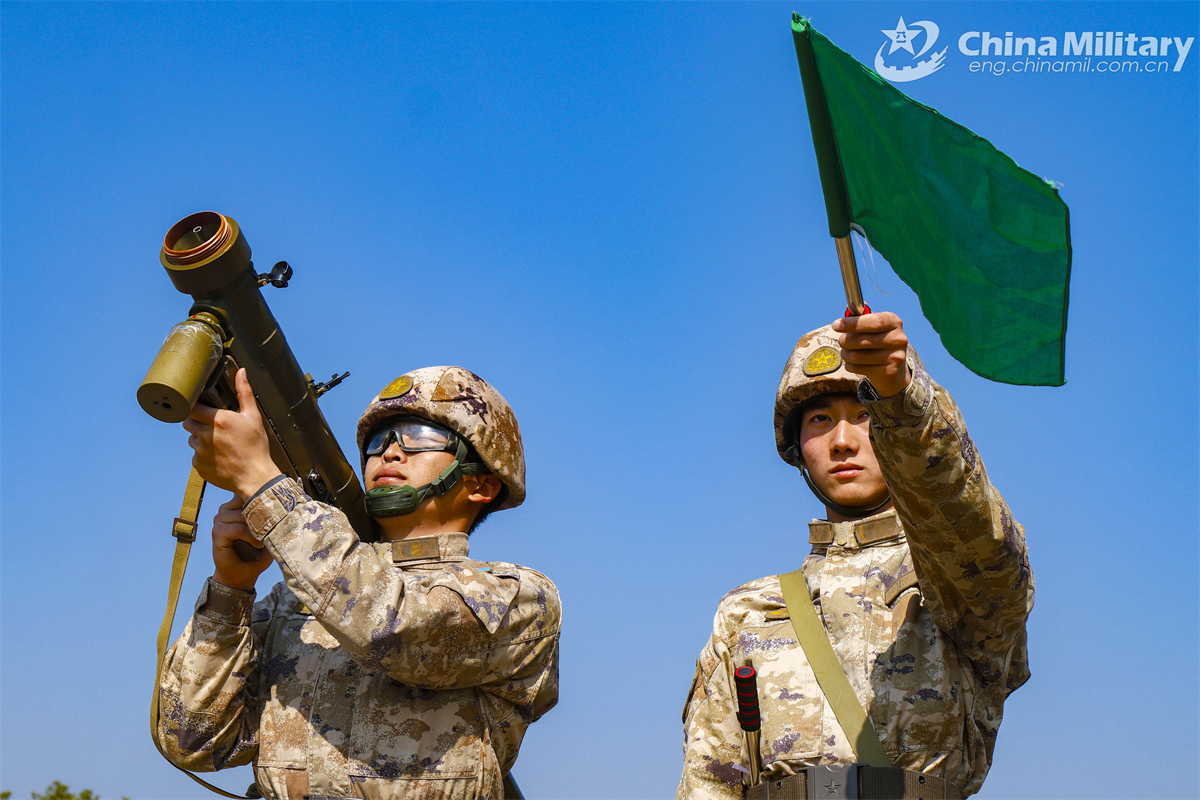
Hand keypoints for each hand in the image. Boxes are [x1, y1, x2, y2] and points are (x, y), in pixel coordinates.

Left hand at [182, 368, 281, 498]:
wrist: (256, 477)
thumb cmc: (256, 447)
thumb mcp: (254, 417)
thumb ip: (244, 393)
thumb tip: (241, 372)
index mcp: (217, 419)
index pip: (191, 407)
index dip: (194, 406)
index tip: (200, 407)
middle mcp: (205, 434)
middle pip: (188, 423)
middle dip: (196, 422)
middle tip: (211, 425)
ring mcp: (200, 451)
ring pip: (192, 440)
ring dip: (200, 439)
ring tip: (218, 443)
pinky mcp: (198, 465)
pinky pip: (196, 457)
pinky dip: (204, 455)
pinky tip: (219, 457)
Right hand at [210, 496, 272, 590]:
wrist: (244, 574)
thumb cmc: (258, 552)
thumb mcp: (269, 532)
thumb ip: (271, 515)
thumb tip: (285, 499)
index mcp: (237, 507)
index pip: (247, 491)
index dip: (262, 496)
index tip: (276, 506)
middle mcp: (227, 511)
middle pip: (245, 500)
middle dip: (260, 513)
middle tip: (268, 528)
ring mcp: (220, 521)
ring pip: (241, 514)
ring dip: (255, 527)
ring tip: (262, 538)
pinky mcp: (217, 533)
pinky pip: (237, 528)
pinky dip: (249, 536)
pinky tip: (256, 543)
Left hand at [831, 312, 911, 397]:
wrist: (894, 368)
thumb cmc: (878, 341)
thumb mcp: (873, 326)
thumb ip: (860, 317)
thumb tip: (848, 307)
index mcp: (894, 322)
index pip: (873, 322)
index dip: (852, 323)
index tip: (836, 325)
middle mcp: (898, 339)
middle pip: (862, 339)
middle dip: (845, 340)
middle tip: (842, 341)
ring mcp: (895, 357)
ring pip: (857, 356)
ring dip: (845, 354)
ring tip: (846, 352)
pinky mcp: (888, 372)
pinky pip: (857, 368)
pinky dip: (849, 365)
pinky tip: (854, 363)